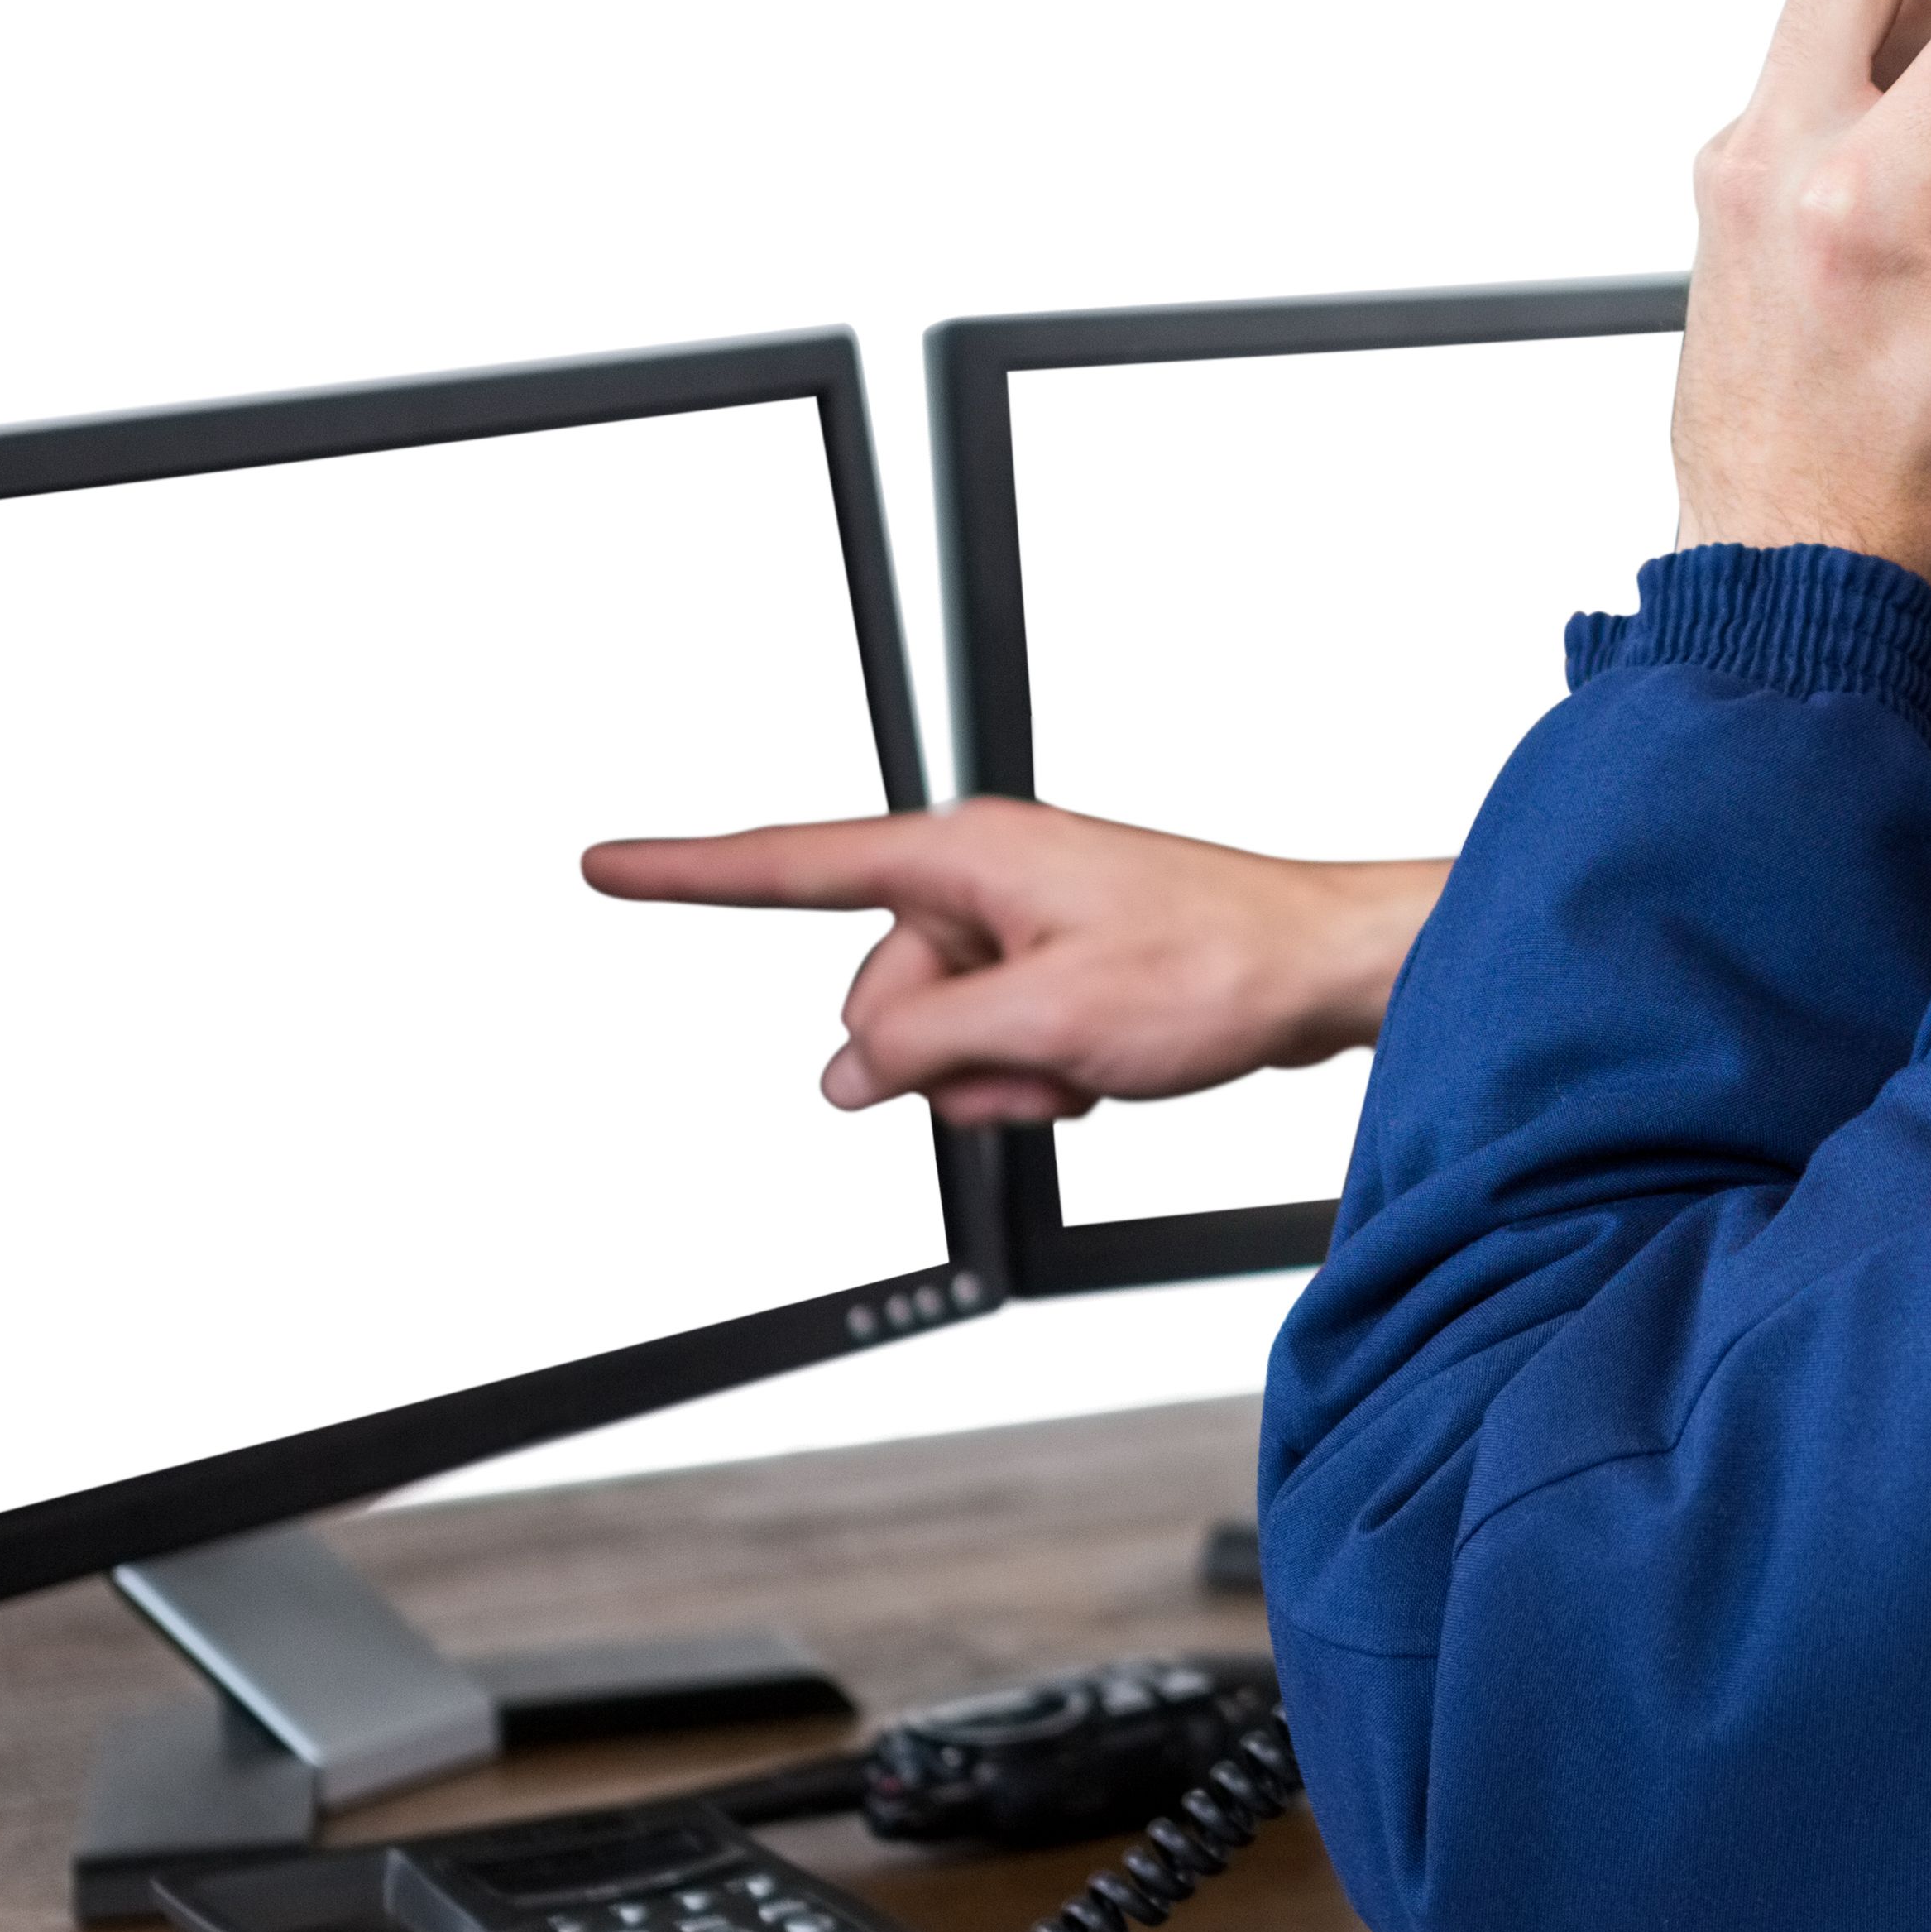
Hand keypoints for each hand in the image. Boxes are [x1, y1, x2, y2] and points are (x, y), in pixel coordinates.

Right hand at [581, 798, 1447, 1124]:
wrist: (1322, 971)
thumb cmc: (1218, 965)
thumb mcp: (1048, 1021)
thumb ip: (925, 1047)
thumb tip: (847, 1074)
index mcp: (965, 856)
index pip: (793, 864)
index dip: (689, 872)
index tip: (608, 864)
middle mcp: (984, 879)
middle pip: (878, 996)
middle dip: (943, 1056)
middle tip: (1043, 1058)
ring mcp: (1024, 924)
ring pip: (941, 1037)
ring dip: (1004, 1075)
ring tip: (1090, 1061)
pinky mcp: (1060, 967)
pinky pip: (1000, 1044)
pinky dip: (1041, 1072)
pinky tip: (1105, 1068)